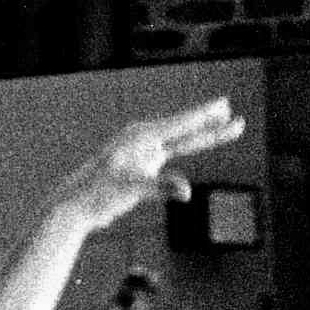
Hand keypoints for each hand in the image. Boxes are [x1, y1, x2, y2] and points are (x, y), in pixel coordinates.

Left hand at [49, 98, 246, 238]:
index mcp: (141, 138)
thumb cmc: (98, 195)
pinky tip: (196, 140)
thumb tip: (186, 193)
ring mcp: (144, 152)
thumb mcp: (129, 190)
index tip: (224, 106)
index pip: (181, 125)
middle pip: (185, 130)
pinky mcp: (142, 165)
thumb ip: (159, 187)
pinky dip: (187, 147)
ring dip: (203, 133)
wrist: (76, 204)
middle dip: (211, 123)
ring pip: (181, 140)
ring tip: (223, 124)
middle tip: (233, 113)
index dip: (204, 117)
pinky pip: (171, 153)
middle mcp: (144, 140)